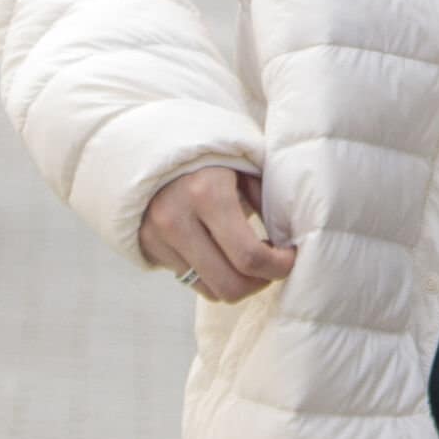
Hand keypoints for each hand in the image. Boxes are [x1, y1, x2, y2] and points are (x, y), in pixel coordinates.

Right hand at [139, 167, 296, 303]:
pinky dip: (214, 276)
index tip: (290, 258)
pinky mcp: (148, 248)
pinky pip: (191, 282)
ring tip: (249, 259)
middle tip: (272, 265)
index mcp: (207, 194)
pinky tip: (224, 255)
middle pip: (229, 285)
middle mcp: (177, 220)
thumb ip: (268, 203)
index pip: (248, 255)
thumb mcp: (245, 169)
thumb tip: (291, 241)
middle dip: (260, 282)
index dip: (278, 266)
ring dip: (238, 283)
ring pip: (211, 290)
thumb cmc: (214, 157)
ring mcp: (158, 238)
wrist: (157, 147)